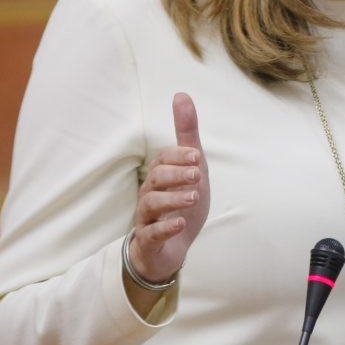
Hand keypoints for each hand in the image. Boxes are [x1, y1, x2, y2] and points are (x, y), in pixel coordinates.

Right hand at [128, 92, 211, 286]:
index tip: (198, 157)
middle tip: (197, 176)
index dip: (179, 156)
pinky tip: (180, 223)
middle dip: (177, 175)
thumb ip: (187, 135)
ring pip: (152, 204)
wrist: (171, 250)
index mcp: (160, 175)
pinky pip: (151, 234)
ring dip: (173, 199)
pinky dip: (165, 227)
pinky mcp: (149, 241)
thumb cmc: (180, 203)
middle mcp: (149, 193)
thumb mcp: (192, 169)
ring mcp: (146, 218)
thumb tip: (181, 94)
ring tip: (193, 198)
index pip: (164, 159)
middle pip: (156, 178)